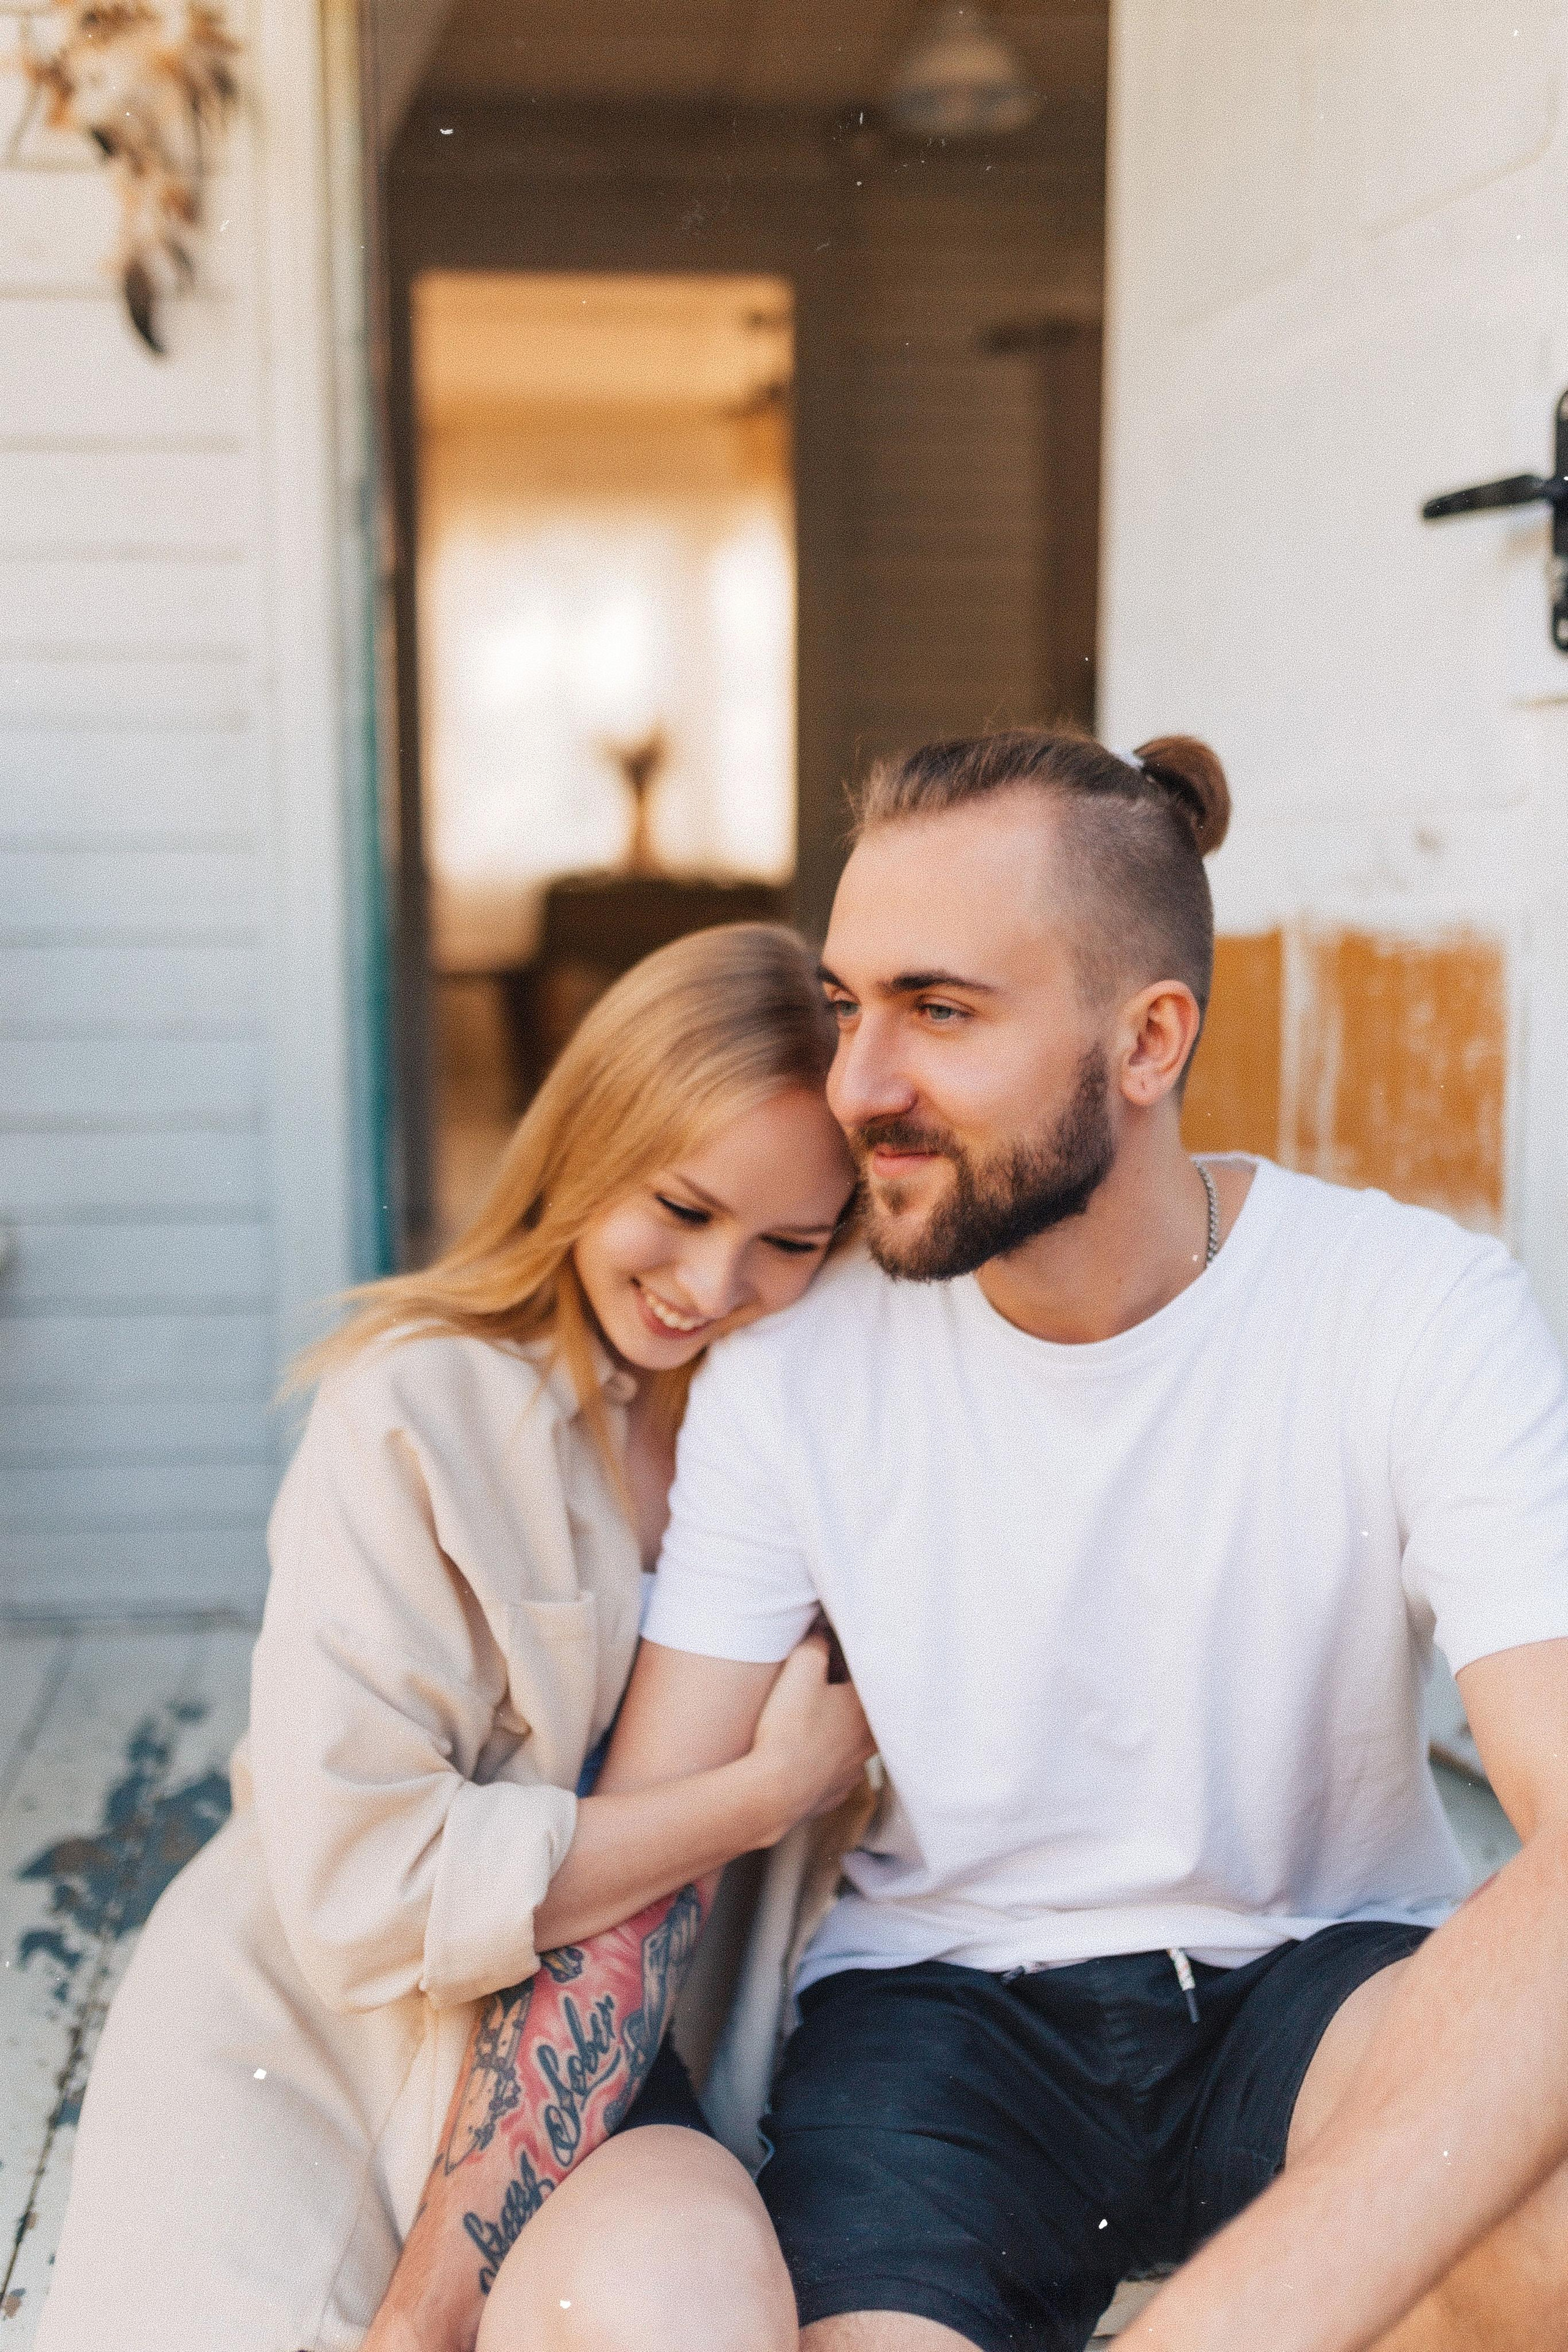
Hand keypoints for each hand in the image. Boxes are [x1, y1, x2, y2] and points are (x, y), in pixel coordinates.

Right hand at [749, 1630, 874, 1825]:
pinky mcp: (835, 1793)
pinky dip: (823, 1761)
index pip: (867, 1677)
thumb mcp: (800, 1670)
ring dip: (836, 1731)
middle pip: (862, 1711)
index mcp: (866, 1709)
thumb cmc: (789, 1727)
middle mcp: (868, 1742)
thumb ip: (815, 1643)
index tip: (832, 1657)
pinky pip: (834, 1771)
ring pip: (852, 1744)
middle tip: (822, 1687)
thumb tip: (822, 1631)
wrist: (774, 1791)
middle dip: (844, 1698)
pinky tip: (806, 1756)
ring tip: (810, 1722)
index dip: (847, 1664)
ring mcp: (853, 1772)